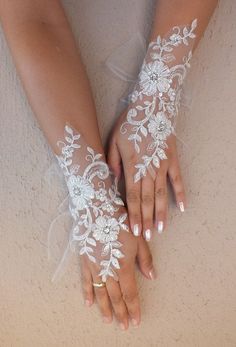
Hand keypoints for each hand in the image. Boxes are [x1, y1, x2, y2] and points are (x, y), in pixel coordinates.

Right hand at [80, 206, 155, 329]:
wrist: (97, 209)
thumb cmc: (120, 221)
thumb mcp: (138, 238)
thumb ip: (144, 259)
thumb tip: (152, 276)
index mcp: (124, 265)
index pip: (130, 292)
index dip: (133, 307)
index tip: (136, 321)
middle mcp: (109, 270)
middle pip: (115, 296)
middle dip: (121, 312)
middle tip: (123, 326)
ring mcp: (95, 266)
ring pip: (101, 292)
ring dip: (105, 307)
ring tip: (108, 320)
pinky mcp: (85, 260)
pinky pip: (85, 280)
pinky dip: (88, 292)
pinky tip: (89, 303)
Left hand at [107, 109, 185, 240]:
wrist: (152, 106)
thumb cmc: (131, 123)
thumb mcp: (114, 139)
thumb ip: (113, 161)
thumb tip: (112, 180)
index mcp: (132, 166)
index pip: (132, 197)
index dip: (134, 215)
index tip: (135, 230)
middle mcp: (148, 170)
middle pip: (147, 200)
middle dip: (147, 219)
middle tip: (148, 237)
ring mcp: (162, 166)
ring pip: (162, 194)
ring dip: (162, 213)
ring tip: (162, 229)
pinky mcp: (173, 160)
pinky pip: (178, 180)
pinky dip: (180, 194)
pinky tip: (182, 208)